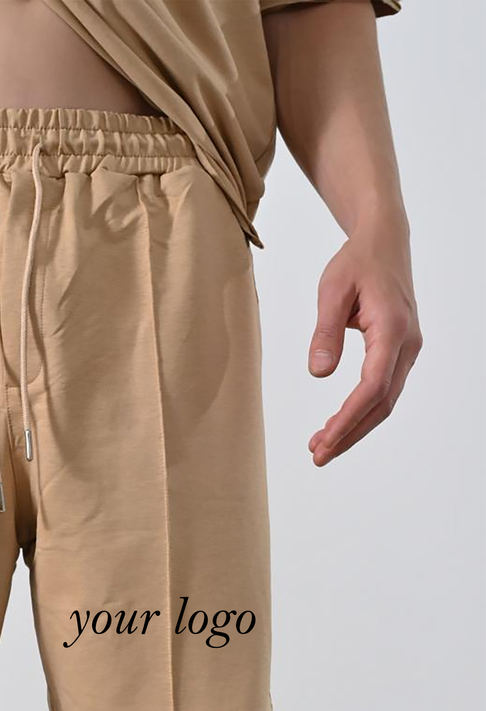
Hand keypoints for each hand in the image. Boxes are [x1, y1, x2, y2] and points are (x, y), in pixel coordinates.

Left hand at [307, 219, 421, 465]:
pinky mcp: (399, 351)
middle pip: (381, 403)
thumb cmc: (355, 262)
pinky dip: (361, 411)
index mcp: (392, 330)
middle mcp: (407, 344)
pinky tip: (337, 424)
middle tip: (317, 455)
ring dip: (355, 427)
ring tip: (321, 446)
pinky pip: (382, 389)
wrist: (382, 242)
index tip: (324, 440)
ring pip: (384, 401)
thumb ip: (325, 332)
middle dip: (350, 433)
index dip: (348, 419)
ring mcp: (406, 349)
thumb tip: (319, 373)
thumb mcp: (331, 290)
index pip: (372, 387)